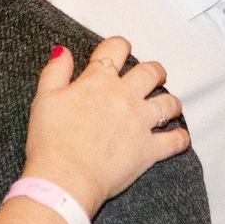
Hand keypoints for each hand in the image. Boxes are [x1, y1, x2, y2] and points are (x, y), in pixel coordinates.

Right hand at [23, 38, 187, 215]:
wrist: (65, 177)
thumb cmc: (51, 140)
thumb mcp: (44, 98)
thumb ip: (56, 71)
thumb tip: (64, 51)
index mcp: (98, 81)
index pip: (116, 49)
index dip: (120, 45)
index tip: (120, 49)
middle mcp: (124, 96)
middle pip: (151, 72)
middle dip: (154, 72)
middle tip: (152, 77)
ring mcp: (140, 122)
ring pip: (169, 103)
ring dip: (171, 102)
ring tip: (168, 106)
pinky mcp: (149, 149)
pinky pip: (175, 141)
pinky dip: (180, 138)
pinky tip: (180, 137)